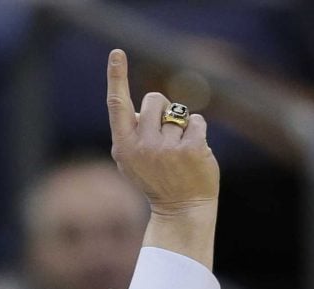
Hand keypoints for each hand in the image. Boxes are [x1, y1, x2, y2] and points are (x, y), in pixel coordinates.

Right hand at [106, 49, 218, 214]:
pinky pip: (196, 120)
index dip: (116, 76)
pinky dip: (197, 132)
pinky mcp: (191, 149)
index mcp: (123, 146)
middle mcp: (142, 145)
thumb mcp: (131, 160)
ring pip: (176, 111)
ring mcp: (166, 148)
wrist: (180, 209)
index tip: (117, 53)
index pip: (117, 104)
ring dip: (181, 126)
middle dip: (163, 110)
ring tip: (178, 152)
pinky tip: (194, 152)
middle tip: (165, 137)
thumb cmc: (155, 180)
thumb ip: (131, 133)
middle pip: (154, 99)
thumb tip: (144, 107)